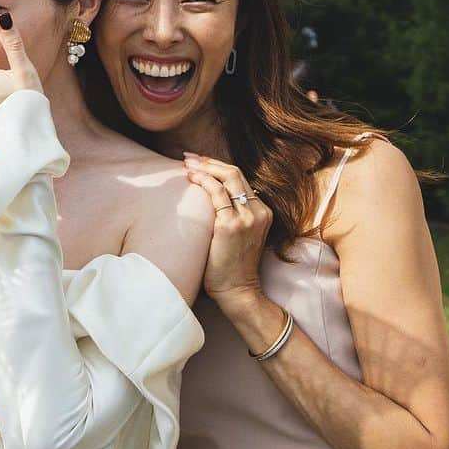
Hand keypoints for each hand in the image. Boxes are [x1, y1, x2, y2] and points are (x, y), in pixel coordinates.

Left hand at [182, 154, 272, 309]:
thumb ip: (233, 215)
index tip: (199, 162)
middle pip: (235, 174)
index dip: (218, 167)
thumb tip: (210, 195)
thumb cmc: (231, 266)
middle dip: (210, 162)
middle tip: (189, 158)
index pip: (240, 180)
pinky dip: (203, 181)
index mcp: (262, 212)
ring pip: (228, 178)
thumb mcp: (240, 235)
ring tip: (186, 165)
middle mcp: (259, 212)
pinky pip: (217, 194)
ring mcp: (247, 218)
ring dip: (205, 168)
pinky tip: (191, 178)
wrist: (237, 291)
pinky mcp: (231, 225)